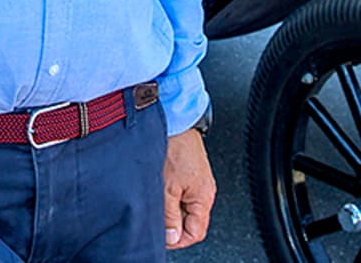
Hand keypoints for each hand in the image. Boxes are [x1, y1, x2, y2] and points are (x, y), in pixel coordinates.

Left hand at [163, 128, 215, 249]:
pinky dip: (170, 197)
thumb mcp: (167, 187)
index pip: (196, 233)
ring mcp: (198, 182)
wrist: (175, 121)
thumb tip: (171, 236)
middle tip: (156, 218)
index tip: (162, 237)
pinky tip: (159, 189)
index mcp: (204, 197)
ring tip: (156, 200)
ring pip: (183, 208)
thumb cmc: (174, 147)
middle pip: (190, 222)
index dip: (178, 240)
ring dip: (169, 210)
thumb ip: (169, 215)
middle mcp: (204, 191)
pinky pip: (181, 194)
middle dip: (172, 224)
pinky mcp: (189, 173)